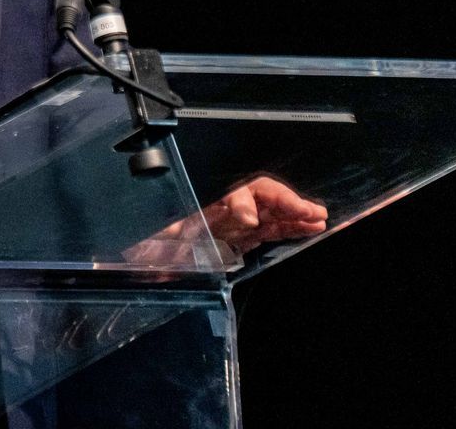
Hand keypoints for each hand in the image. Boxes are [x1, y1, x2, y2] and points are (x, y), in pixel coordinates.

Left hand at [125, 178, 326, 275]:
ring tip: (319, 217)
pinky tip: (311, 228)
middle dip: (283, 201)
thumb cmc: (150, 248)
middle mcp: (221, 211)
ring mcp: (236, 223)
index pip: (223, 195)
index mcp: (198, 207)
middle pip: (257, 196)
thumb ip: (150, 244)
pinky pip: (274, 228)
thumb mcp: (149, 243)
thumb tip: (136, 247)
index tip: (250, 221)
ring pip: (271, 211)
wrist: (149, 260)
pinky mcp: (247, 238)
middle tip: (307, 211)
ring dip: (296, 213)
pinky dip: (294, 227)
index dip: (241, 203)